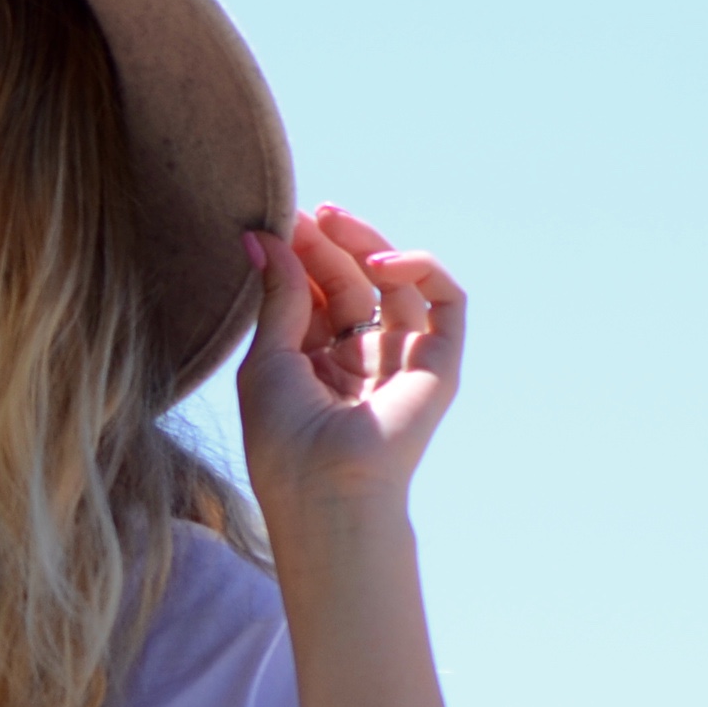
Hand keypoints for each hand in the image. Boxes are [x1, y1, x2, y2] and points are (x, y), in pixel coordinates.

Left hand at [233, 204, 467, 516]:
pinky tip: (380, 265)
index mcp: (316, 364)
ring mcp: (401, 360)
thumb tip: (262, 237)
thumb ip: (277, 296)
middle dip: (328, 245)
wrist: (328, 492)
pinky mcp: (439, 363)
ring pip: (395, 285)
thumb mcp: (268, 358)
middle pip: (350, 283)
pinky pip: (445, 302)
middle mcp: (360, 360)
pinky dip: (420, 270)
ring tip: (334, 223)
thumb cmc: (285, 441)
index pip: (314, 294)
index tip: (280, 222)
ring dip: (367, 246)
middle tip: (306, 213)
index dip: (301, 256)